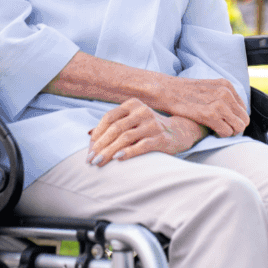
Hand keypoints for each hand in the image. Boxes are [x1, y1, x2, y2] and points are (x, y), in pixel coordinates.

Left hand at [87, 99, 207, 166]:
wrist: (179, 132)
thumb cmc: (149, 127)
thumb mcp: (132, 121)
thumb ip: (113, 125)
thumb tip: (89, 135)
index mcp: (132, 104)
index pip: (109, 118)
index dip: (97, 134)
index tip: (89, 149)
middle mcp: (142, 111)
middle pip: (115, 128)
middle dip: (100, 145)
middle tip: (90, 160)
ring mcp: (152, 124)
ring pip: (125, 138)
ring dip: (109, 152)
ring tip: (99, 163)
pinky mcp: (160, 138)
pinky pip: (141, 145)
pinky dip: (128, 152)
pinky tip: (118, 159)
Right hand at [156, 77, 248, 137]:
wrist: (166, 90)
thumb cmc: (184, 92)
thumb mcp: (208, 87)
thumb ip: (221, 96)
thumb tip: (233, 112)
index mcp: (226, 85)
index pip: (243, 108)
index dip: (235, 118)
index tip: (225, 122)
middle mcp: (226, 92)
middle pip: (244, 118)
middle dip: (235, 127)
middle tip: (223, 130)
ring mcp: (219, 103)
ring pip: (238, 127)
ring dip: (229, 132)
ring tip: (218, 131)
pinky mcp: (210, 114)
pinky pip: (226, 132)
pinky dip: (221, 135)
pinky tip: (212, 132)